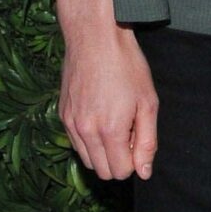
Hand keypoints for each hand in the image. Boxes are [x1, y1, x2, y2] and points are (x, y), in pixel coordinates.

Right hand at [59, 20, 157, 181]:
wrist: (95, 38)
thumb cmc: (127, 67)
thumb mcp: (148, 103)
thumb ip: (147, 142)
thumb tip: (144, 172)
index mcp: (110, 131)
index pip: (121, 172)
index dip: (134, 160)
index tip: (138, 138)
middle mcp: (86, 132)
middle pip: (103, 171)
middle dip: (119, 160)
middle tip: (128, 132)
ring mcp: (71, 124)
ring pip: (87, 160)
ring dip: (103, 152)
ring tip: (115, 124)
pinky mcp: (62, 115)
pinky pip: (76, 143)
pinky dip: (89, 140)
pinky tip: (100, 116)